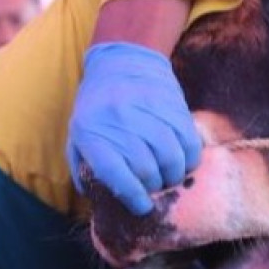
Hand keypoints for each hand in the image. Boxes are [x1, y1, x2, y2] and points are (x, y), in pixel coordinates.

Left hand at [67, 42, 201, 214]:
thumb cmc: (96, 108)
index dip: (132, 196)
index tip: (142, 207)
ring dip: (174, 175)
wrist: (120, 62)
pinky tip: (184, 161)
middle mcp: (120, 120)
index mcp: (92, 132)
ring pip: (171, 157)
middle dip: (154, 187)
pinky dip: (190, 158)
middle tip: (156, 190)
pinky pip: (188, 140)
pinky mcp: (171, 103)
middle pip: (147, 169)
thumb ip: (84, 168)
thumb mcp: (78, 136)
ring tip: (170, 178)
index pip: (115, 174)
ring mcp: (148, 110)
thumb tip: (100, 201)